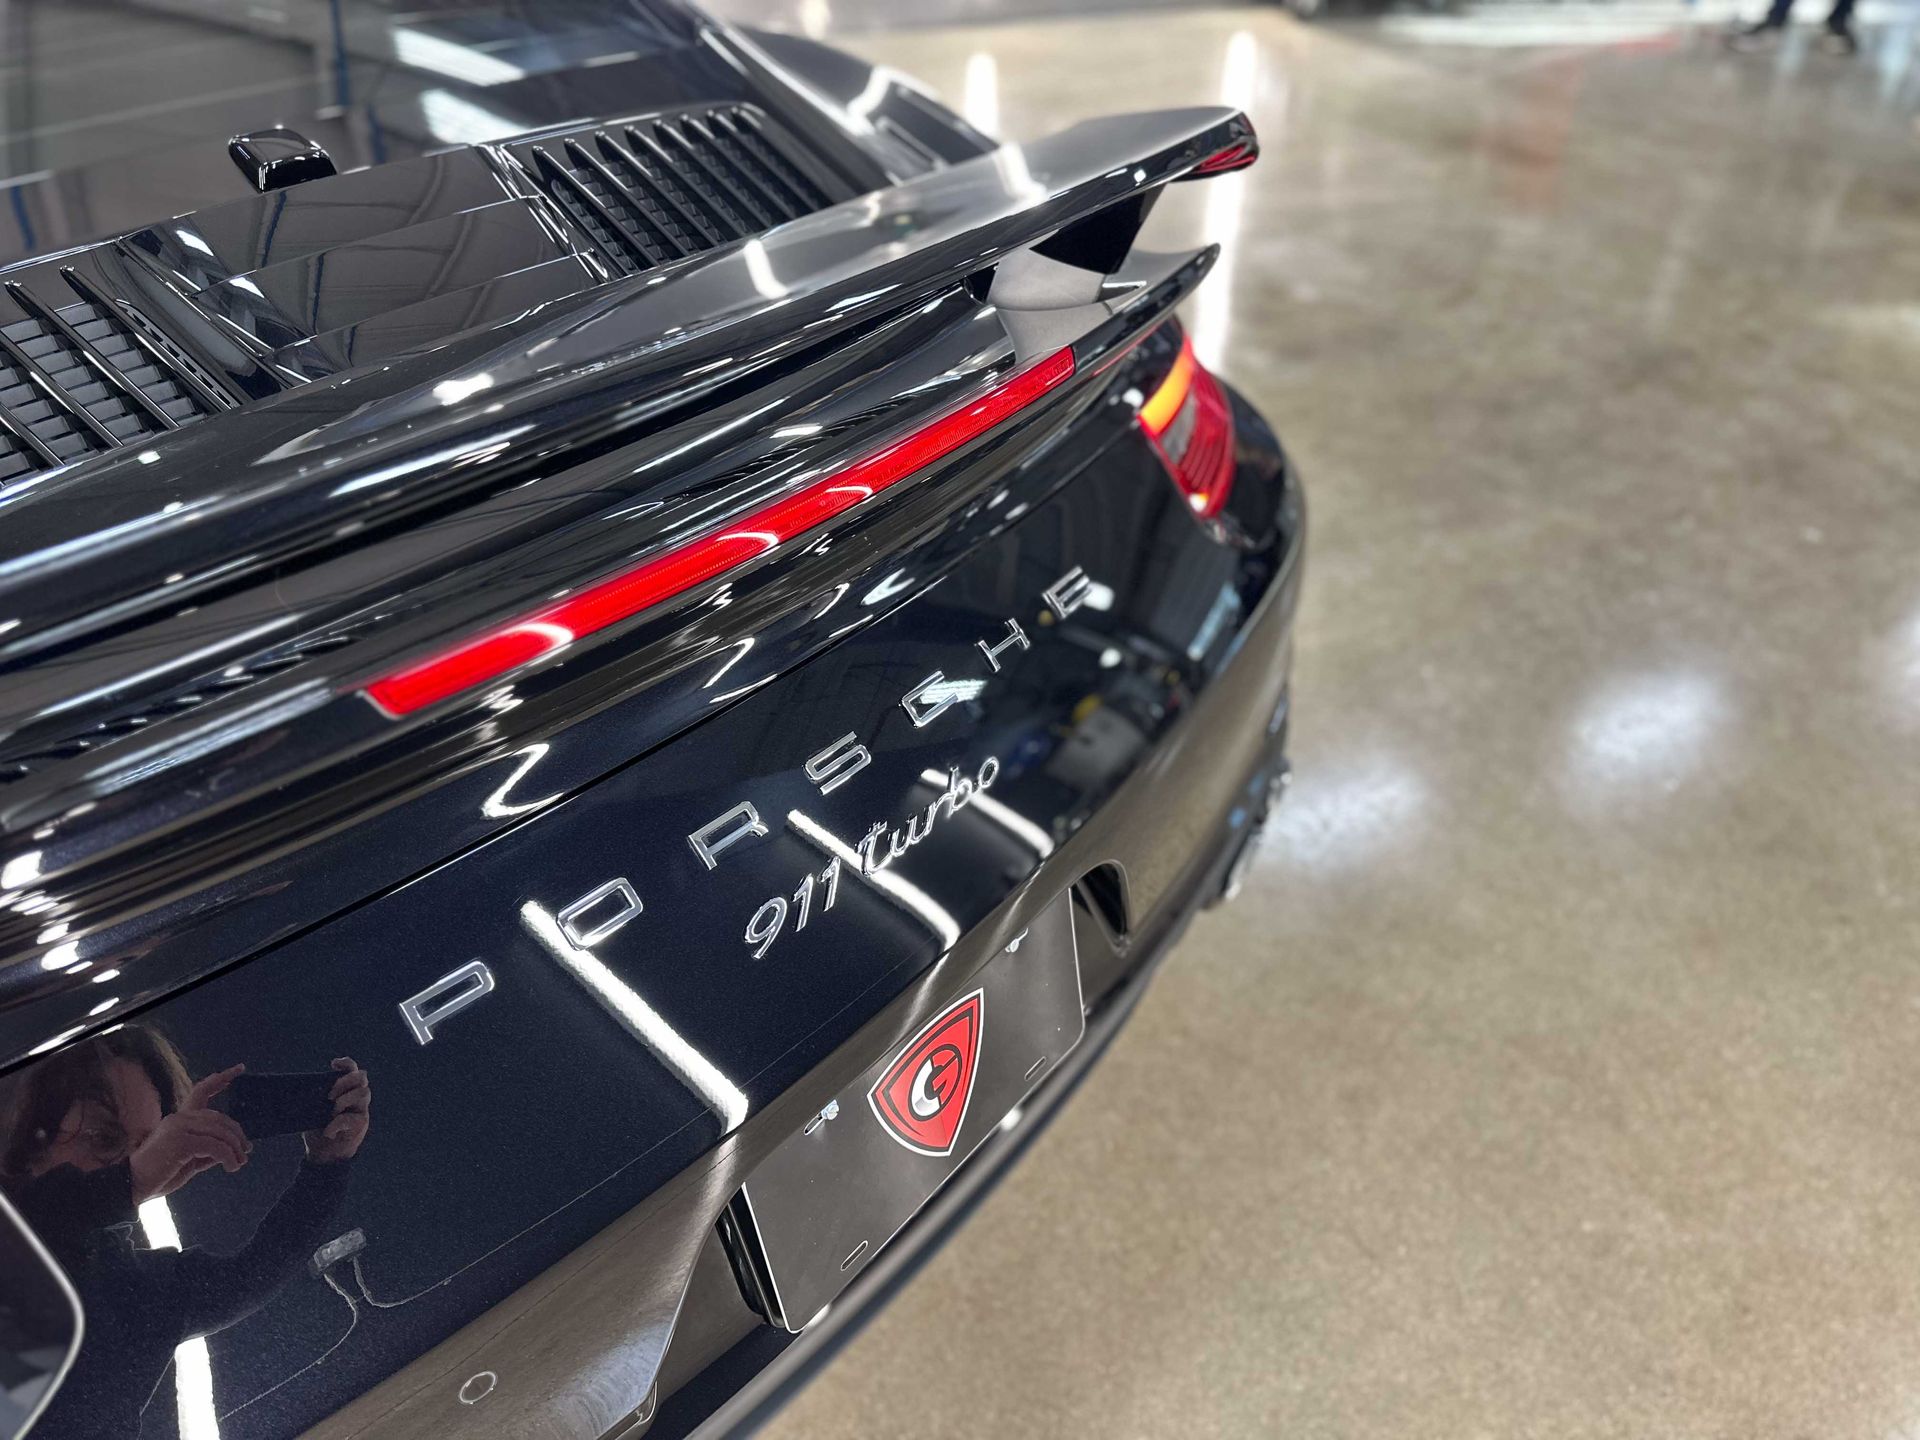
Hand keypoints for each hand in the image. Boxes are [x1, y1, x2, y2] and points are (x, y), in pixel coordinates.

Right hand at [129, 1064, 250, 1203]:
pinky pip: (215, 1146)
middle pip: (219, 1118)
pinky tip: (231, 1166)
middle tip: (245, 1151)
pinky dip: (228, 1157)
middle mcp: (179, 1118)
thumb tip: (231, 1149)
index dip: (219, 1079)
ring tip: (238, 1163)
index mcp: (179, 1119)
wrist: (132, 1187)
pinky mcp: (180, 1141)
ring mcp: (179, 1128)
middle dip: (236, 1134)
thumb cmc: (159, 1175)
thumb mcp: (189, 1160)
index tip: (238, 1068)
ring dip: (234, 1149)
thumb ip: (207, 1150)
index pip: (201, 1091)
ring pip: (220, 1132)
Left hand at [304, 1058, 369, 1164]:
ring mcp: (361, 1109)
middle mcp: (356, 1097)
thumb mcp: (312, 1111)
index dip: (346, 1064)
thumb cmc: (317, 1128)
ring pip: (363, 1093)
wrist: (324, 1154)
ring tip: (332, 1110)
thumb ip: (313, 1099)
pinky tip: (329, 1131)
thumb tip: (298, 1090)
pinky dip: (337, 1124)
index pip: (351, 1069)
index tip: (333, 1064)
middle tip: (329, 1094)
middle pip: (361, 1077)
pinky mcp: (361, 1124)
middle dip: (345, 1081)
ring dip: (345, 1099)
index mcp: (345, 1089)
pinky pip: (352, 1118)